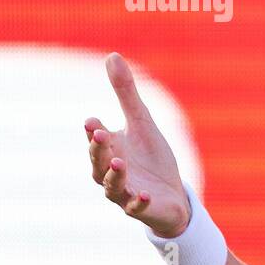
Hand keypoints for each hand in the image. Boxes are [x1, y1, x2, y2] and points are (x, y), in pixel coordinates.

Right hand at [85, 53, 191, 237]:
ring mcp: (125, 191)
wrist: (171, 194)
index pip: (96, 138)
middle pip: (98, 162)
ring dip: (114, 175)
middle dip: (98, 149)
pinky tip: (145, 194)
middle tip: (100, 134)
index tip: (93, 121)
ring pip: (111, 186)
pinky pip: (135, 207)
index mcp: (109, 150)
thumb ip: (126, 93)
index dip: (93, 131)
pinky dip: (138, 201)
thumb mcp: (142, 122)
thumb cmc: (151, 157)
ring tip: (119, 163)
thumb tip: (112, 56)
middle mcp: (110, 172)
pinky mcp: (141, 208)